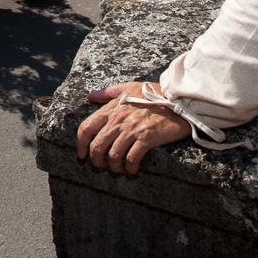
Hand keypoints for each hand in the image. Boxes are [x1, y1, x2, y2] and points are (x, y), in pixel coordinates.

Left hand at [75, 81, 190, 174]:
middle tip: (101, 166)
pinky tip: (132, 169)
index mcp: (112, 108)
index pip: (86, 127)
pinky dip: (130, 168)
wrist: (178, 99)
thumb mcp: (129, 87)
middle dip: (96, 160)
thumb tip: (90, 96)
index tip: (82, 154)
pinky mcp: (146, 138)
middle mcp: (119, 120)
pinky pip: (132, 159)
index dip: (80, 144)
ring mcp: (132, 129)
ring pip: (113, 155)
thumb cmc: (154, 93)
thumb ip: (108, 92)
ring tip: (118, 169)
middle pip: (97, 146)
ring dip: (113, 167)